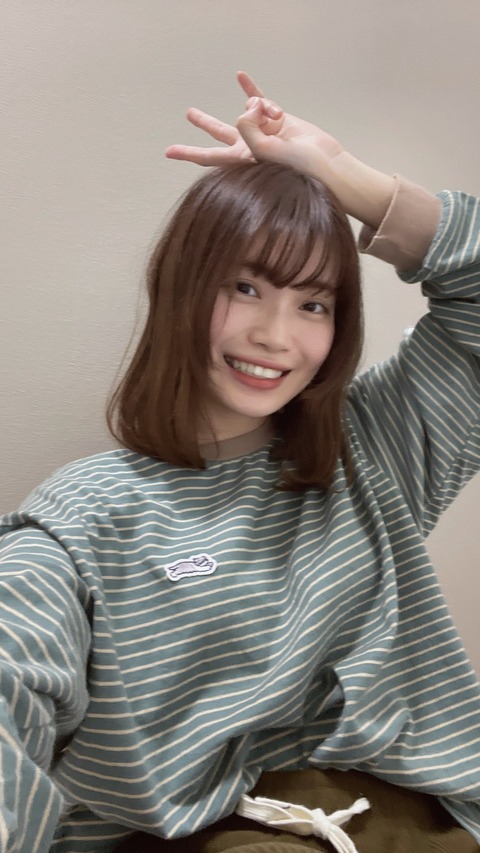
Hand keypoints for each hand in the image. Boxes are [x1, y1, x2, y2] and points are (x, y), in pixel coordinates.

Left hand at [166, 72, 394, 227]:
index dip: (188, 153)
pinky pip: (261, 99)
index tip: (168, 152)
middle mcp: (250, 147)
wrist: (326, 165)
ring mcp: (264, 131)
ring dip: (259, 107)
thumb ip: (248, 130)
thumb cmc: (298, 168)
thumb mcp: (266, 152)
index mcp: (242, 162)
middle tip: (190, 113)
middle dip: (205, 122)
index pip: (209, 157)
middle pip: (220, 132)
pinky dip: (251, 89)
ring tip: (272, 116)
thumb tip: (245, 109)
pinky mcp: (278, 118)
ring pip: (249, 110)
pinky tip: (240, 76)